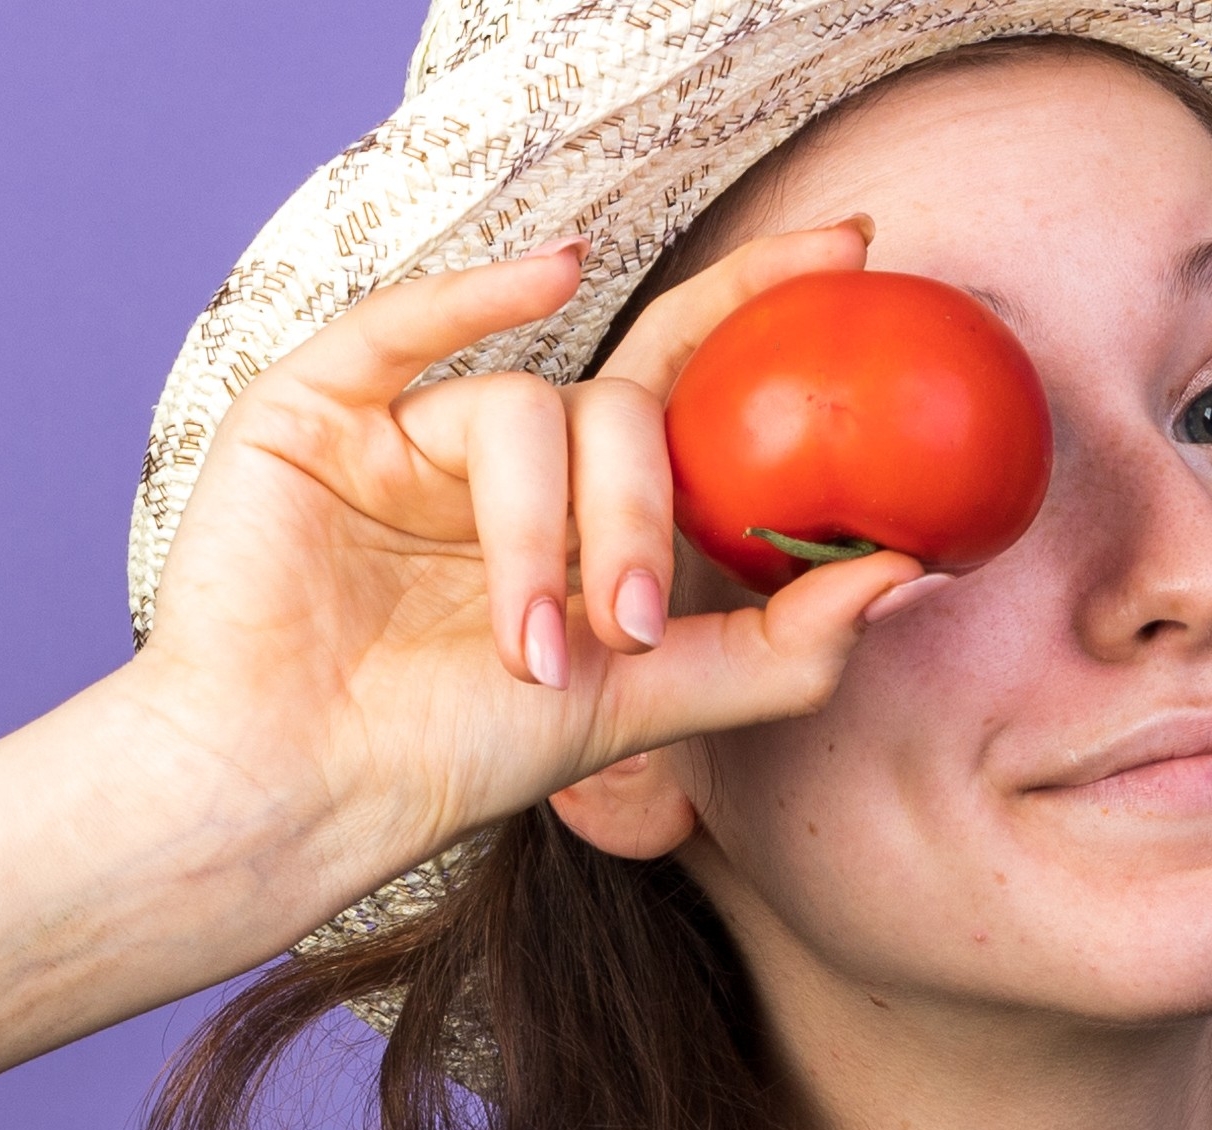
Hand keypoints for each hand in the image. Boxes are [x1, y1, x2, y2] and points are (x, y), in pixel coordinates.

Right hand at [109, 222, 930, 948]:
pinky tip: (553, 276)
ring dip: (539, 536)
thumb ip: (780, 648)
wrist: (298, 796)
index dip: (765, 308)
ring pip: (524, 412)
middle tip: (628, 629)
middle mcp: (502, 455)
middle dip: (640, 519)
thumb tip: (914, 573)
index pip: (687, 383)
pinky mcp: (315, 412)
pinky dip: (477, 295)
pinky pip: (404, 323)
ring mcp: (407, 426)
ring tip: (525, 649)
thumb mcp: (645, 705)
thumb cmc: (450, 756)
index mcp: (579, 505)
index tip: (859, 253)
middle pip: (619, 411)